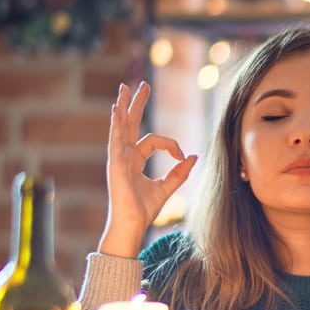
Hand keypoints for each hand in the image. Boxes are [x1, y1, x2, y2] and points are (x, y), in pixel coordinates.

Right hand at [100, 81, 197, 257]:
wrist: (132, 224)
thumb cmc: (144, 209)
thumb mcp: (167, 187)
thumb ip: (179, 172)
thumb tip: (193, 156)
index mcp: (134, 160)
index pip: (153, 141)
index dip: (171, 144)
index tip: (182, 155)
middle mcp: (124, 156)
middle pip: (130, 124)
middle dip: (135, 104)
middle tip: (141, 85)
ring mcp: (118, 159)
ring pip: (120, 128)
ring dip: (122, 108)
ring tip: (123, 90)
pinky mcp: (116, 165)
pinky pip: (116, 141)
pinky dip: (116, 125)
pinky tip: (116, 111)